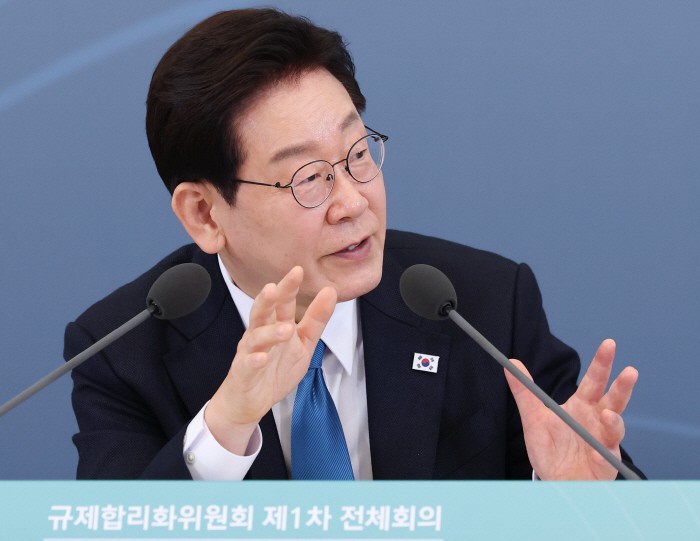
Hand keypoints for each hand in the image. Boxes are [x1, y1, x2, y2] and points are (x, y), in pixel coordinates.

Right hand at [205, 266, 336, 453]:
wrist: (249, 402)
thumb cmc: (275, 369)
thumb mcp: (303, 343)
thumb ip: (316, 319)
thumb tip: (330, 291)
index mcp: (275, 324)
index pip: (282, 303)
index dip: (288, 287)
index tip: (298, 270)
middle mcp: (259, 334)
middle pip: (262, 312)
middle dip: (269, 299)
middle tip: (276, 287)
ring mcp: (249, 352)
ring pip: (256, 337)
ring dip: (269, 333)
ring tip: (285, 329)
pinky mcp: (243, 373)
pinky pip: (247, 364)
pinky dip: (254, 360)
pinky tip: (261, 357)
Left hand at [505, 339, 637, 479]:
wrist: (553, 479)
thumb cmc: (550, 447)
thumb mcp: (533, 417)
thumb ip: (524, 391)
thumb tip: (511, 363)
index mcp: (582, 405)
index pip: (594, 380)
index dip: (602, 363)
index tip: (609, 343)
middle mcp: (597, 420)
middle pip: (613, 399)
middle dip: (622, 385)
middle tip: (629, 370)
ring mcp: (603, 440)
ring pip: (616, 425)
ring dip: (614, 421)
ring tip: (608, 414)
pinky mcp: (604, 462)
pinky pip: (607, 454)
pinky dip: (605, 449)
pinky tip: (600, 443)